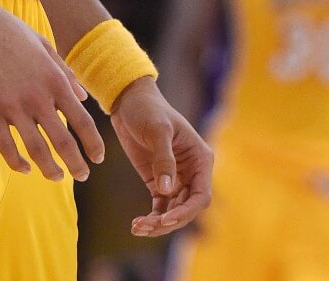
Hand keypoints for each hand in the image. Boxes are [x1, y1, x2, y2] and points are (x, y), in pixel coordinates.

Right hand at [0, 0, 105, 182]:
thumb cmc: (7, 30)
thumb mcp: (43, 45)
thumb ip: (64, 71)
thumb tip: (83, 96)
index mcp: (54, 79)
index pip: (82, 121)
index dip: (93, 144)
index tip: (98, 158)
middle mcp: (37, 96)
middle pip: (63, 142)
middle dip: (76, 164)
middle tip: (82, 175)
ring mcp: (12, 105)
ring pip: (37, 150)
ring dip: (50, 169)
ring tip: (56, 177)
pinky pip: (6, 147)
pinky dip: (17, 163)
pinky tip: (23, 168)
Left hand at [109, 76, 212, 236]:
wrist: (128, 100)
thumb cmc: (148, 109)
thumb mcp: (157, 129)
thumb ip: (164, 159)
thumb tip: (167, 191)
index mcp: (200, 158)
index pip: (201, 195)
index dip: (186, 212)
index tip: (166, 219)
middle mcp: (191, 172)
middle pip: (187, 209)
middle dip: (169, 221)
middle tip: (147, 226)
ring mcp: (174, 179)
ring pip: (172, 212)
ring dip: (158, 224)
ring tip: (137, 227)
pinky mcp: (158, 182)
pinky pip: (160, 208)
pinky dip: (151, 219)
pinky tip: (136, 225)